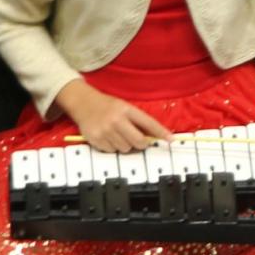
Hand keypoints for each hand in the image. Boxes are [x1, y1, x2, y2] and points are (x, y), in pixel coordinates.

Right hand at [54, 79, 170, 153]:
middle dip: (142, 144)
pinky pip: (111, 151)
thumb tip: (155, 135)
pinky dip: (113, 148)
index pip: (148, 123)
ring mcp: (105, 131)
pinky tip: (109, 138)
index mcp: (127, 110)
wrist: (83, 103)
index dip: (161, 132)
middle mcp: (116, 120)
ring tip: (119, 135)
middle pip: (138, 141)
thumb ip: (139, 120)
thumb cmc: (108, 106)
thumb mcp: (125, 107)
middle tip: (141, 142)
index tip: (171, 139)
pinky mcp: (95, 139)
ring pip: (125, 148)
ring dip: (126, 145)